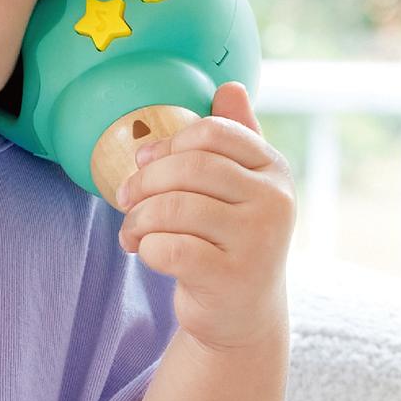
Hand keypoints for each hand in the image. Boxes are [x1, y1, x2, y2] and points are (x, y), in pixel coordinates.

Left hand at [111, 81, 293, 349]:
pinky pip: (170, 249)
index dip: (167, 144)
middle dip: (145, 181)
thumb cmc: (230, 240)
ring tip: (132, 231)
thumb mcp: (239, 188)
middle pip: (190, 167)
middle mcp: (275, 202)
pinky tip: (147, 253)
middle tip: (126, 199)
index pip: (212, 134)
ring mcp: (258, 242)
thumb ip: (234, 138)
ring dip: (138, 219)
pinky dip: (147, 248)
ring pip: (174, 208)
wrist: (242, 314)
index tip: (144, 162)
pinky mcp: (232, 279)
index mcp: (274, 170)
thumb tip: (230, 87)